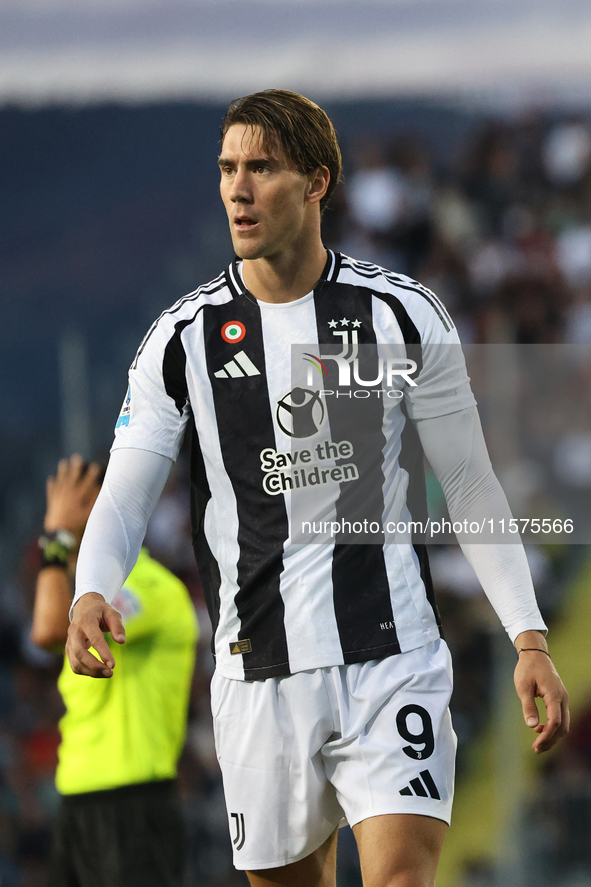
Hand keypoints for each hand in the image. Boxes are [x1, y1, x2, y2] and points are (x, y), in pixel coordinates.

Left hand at [45, 455, 100, 543]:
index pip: (87, 480)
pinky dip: (51, 484)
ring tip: (63, 462)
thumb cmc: (78, 524)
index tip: (95, 465)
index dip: (92, 472)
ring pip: (61, 480)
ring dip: (62, 471)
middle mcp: (68, 493)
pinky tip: (51, 479)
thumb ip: (95, 500)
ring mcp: (59, 497)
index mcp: (79, 495)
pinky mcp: (52, 502)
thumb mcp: (90, 513)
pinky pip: (51, 491)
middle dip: (75, 467)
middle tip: (77, 457)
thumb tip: (100, 489)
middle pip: (72, 476)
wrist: (59, 533)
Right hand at [66, 593, 125, 677]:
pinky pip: (74, 665)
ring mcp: (69, 641)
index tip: (112, 665)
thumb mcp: (112, 613)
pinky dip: (86, 671)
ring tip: (107, 674)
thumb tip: (122, 641)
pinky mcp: (69, 649)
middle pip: (80, 653)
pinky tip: (98, 672)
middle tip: (110, 673)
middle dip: (94, 666)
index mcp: (86, 620)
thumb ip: (117, 626)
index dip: (103, 653)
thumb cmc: (101, 611)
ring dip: (90, 672)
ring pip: (75, 662)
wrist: (84, 607)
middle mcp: (74, 632)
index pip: (94, 639)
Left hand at [513, 631, 568, 753]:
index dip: (547, 736)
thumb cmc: (527, 669)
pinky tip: (538, 729)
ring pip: (564, 724)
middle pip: (563, 727)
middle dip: (551, 740)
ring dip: (552, 736)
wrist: (535, 654)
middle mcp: (562, 698)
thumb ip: (528, 706)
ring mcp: (563, 698)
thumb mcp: (523, 687)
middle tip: (536, 749)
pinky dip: (552, 727)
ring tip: (538, 745)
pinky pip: (560, 717)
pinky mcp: (559, 699)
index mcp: (554, 695)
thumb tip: (531, 726)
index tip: (535, 746)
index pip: (555, 722)